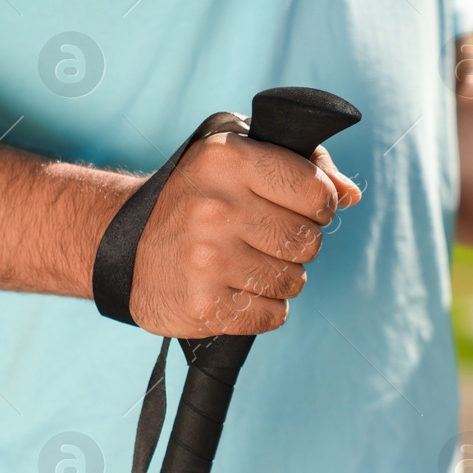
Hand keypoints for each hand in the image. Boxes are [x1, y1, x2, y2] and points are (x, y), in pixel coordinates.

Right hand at [128, 132, 360, 337]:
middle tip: (263, 238)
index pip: (316, 192)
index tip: (297, 207)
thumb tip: (351, 195)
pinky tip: (235, 288)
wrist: (120, 246)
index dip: (317, 205)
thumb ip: (303, 166)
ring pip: (294, 281)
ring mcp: (208, 260)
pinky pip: (273, 315)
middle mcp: (217, 208)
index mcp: (228, 160)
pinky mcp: (204, 306)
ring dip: (279, 277)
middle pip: (308, 241)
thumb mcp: (236, 157)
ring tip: (244, 263)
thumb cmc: (193, 196)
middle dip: (295, 243)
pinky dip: (263, 308)